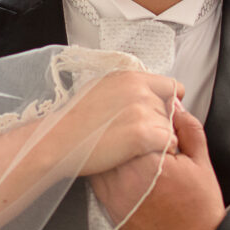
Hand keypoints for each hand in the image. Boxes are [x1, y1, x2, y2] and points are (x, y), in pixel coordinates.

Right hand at [45, 70, 182, 176]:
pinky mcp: (142, 133)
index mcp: (130, 77)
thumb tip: (142, 90)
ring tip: (134, 145)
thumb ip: (125, 87)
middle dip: (160, 122)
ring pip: (170, 127)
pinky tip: (142, 153)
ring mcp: (142, 110)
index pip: (170, 86)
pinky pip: (169, 142)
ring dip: (160, 138)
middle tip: (137, 134)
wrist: (59, 141)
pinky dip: (161, 151)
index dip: (167, 102)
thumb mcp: (99, 89)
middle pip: (170, 109)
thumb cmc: (74, 121)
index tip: (160, 114)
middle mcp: (140, 89)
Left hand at [90, 104, 224, 229]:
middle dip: (121, 129)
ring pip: (101, 157)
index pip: (134, 126)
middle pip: (113, 140)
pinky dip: (104, 165)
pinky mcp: (109, 207)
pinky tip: (115, 160)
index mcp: (152, 165)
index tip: (146, 113)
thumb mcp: (202, 162)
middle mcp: (128, 180)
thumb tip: (175, 107)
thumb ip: (188, 129)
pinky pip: (97, 177)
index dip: (139, 115)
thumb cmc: (200, 209)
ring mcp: (115, 195)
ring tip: (119, 139)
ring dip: (108, 146)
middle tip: (128, 122)